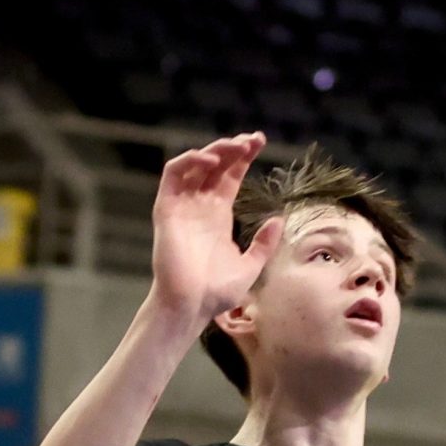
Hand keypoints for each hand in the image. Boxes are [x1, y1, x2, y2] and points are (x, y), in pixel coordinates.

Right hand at [149, 134, 279, 324]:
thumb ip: (264, 242)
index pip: (229, 177)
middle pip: (215, 166)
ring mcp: (183, 207)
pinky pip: (172, 176)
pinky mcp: (167, 210)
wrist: (192, 305)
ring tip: (236, 146)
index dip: (243, 158)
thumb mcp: (251, 264)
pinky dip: (189, 161)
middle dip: (233, 148)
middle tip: (254, 139)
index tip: (260, 142)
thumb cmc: (217, 292)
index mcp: (218, 216)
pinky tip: (210, 159)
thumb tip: (279, 219)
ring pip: (194, 165)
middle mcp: (200, 207)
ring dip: (213, 150)